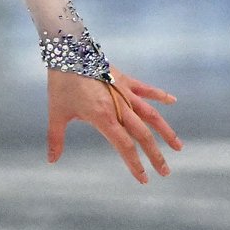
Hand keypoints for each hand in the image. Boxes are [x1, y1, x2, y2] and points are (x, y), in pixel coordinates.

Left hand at [45, 66, 182, 181]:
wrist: (67, 51)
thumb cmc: (61, 83)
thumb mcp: (56, 112)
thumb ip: (56, 138)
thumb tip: (51, 160)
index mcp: (103, 117)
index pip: (124, 145)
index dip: (135, 163)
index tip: (144, 178)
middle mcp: (119, 106)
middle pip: (142, 134)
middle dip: (155, 155)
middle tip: (165, 172)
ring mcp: (124, 92)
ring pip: (151, 115)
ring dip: (166, 131)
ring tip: (178, 146)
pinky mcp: (125, 79)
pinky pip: (146, 89)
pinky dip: (160, 95)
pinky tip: (173, 101)